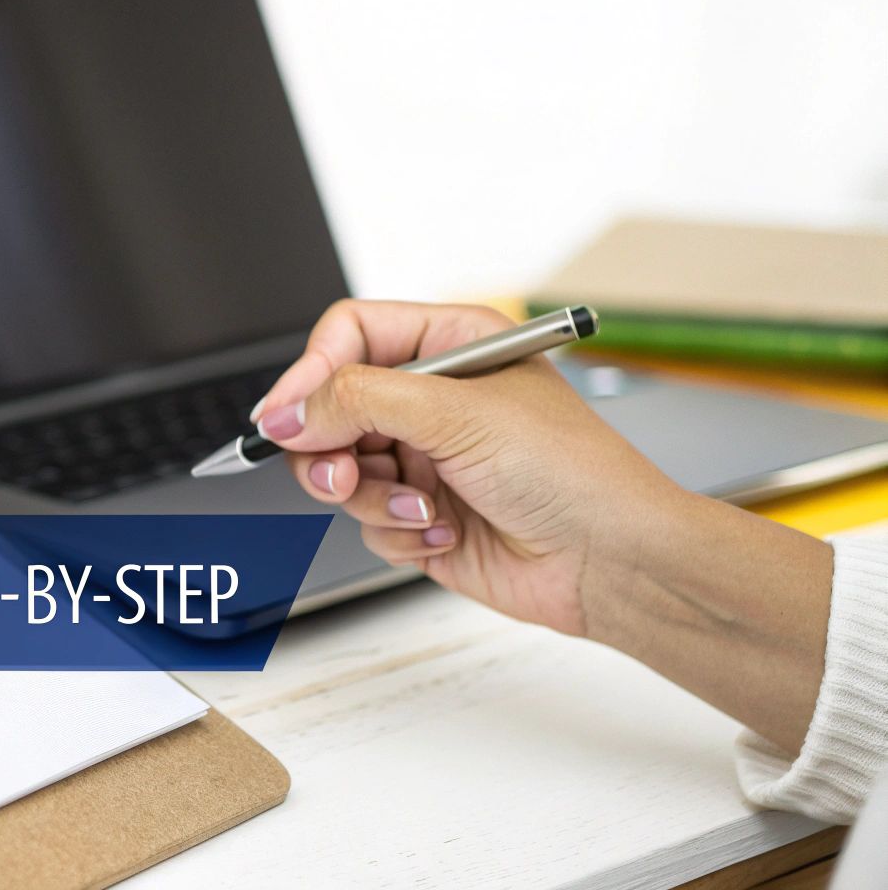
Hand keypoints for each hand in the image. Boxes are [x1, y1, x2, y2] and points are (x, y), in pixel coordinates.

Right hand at [250, 299, 686, 635]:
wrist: (613, 561)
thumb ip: (359, 401)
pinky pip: (367, 521)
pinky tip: (445, 533)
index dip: (311, 372)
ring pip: (342, 470)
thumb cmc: (573, 472)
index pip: (351, 336)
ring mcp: (426, 459)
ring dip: (372, 497)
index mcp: (451, 346)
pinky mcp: (422, 515)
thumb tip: (287, 411)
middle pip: (332, 408)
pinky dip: (397, 532)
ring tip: (419, 509)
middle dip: (332, 449)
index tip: (285, 416)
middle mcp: (434, 399)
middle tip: (341, 476)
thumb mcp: (457, 414)